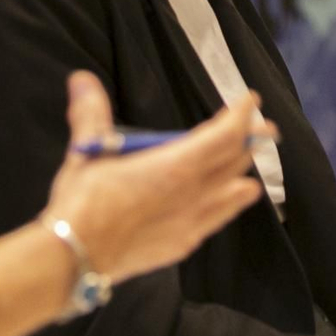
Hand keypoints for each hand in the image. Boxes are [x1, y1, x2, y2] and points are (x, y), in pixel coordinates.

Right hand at [44, 71, 270, 282]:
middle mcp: (193, 193)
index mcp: (176, 165)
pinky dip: (226, 206)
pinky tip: (222, 207)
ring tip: (248, 173)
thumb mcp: (87, 153)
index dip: (241, 115)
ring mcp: (191, 222)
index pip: (224, 135)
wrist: (76, 256)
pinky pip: (216, 220)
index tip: (251, 99)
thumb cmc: (84, 202)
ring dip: (242, 177)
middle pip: (234, 162)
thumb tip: (81, 79)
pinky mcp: (182, 244)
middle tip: (259, 129)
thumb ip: (92, 115)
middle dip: (248, 142)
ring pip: (233, 195)